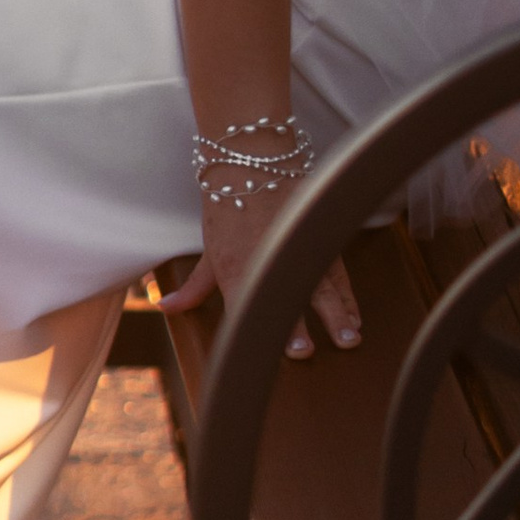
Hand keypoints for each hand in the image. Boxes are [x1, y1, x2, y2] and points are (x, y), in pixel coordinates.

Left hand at [157, 188, 358, 361]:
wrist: (252, 160)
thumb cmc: (226, 209)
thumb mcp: (209, 252)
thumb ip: (193, 288)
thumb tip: (164, 308)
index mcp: (235, 269)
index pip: (245, 307)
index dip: (254, 332)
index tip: (262, 359)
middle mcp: (268, 261)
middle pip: (282, 297)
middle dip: (293, 326)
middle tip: (303, 353)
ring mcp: (297, 248)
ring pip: (320, 286)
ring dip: (336, 315)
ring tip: (348, 340)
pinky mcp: (318, 237)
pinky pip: (337, 272)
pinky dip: (348, 297)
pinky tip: (356, 319)